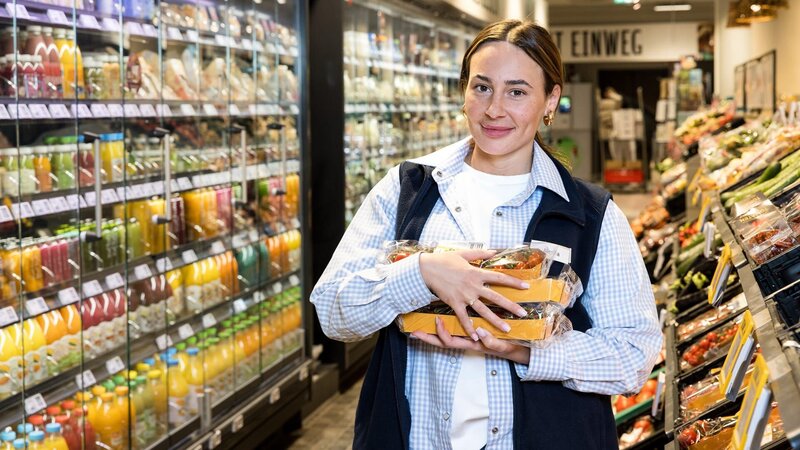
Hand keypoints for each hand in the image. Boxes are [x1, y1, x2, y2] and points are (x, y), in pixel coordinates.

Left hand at [412, 316, 529, 363]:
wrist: (518, 349)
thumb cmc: (509, 347)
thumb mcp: (501, 345)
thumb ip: (491, 341)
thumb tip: (480, 334)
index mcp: (470, 344)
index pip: (451, 341)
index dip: (441, 333)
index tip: (436, 322)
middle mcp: (466, 342)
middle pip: (443, 342)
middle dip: (429, 338)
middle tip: (413, 333)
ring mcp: (468, 338)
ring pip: (448, 334)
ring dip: (434, 331)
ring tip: (421, 323)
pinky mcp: (473, 330)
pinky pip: (457, 329)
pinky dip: (447, 324)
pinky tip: (440, 314)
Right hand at [419, 249, 528, 340]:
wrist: (427, 269)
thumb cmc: (444, 260)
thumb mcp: (463, 253)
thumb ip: (480, 253)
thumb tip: (494, 251)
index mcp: (476, 272)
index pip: (499, 278)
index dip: (514, 282)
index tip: (526, 287)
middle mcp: (473, 286)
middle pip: (496, 298)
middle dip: (510, 306)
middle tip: (523, 314)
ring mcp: (464, 296)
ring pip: (483, 311)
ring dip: (495, 321)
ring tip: (507, 329)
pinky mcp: (454, 303)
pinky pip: (464, 318)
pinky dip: (470, 329)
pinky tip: (477, 338)